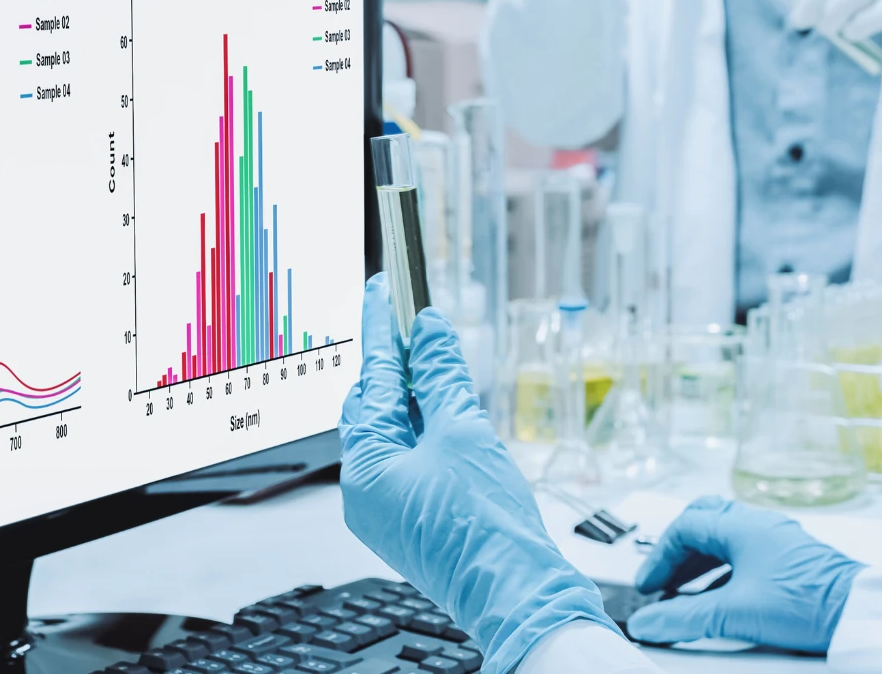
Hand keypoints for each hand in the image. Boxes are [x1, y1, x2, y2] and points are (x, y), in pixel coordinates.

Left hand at [341, 276, 614, 672]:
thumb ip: (441, 376)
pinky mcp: (412, 520)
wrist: (517, 592)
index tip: (385, 288)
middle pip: (374, 406)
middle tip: (417, 318)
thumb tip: (427, 330)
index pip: (372, 380)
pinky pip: (409, 460)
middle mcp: (365, 491)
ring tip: (438, 358)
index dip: (382, 328)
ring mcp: (387, 509)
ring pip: (393, 433)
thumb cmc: (487, 526)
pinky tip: (449, 410)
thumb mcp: (464, 432)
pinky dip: (425, 429)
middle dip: (397, 362)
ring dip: (416, 395)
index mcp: (365, 468)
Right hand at [625, 497, 862, 653]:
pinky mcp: (791, 560)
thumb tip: (650, 623)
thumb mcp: (735, 613)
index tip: (649, 585)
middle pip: (705, 523)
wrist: (858, 612)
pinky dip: (723, 572)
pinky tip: (720, 599)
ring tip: (685, 593)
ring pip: (726, 539)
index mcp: (742, 526)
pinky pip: (745, 555)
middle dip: (678, 551)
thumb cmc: (807, 602)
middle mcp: (760, 525)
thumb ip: (686, 619)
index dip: (659, 556)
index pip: (685, 527)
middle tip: (663, 579)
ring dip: (700, 563)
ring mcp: (778, 540)